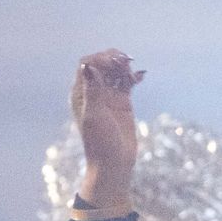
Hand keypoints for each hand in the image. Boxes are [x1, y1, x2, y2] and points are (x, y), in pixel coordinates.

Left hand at [71, 49, 140, 205]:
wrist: (113, 162)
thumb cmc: (99, 142)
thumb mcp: (94, 115)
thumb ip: (93, 91)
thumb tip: (88, 66)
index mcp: (80, 93)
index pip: (86, 64)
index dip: (99, 58)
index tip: (113, 62)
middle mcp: (92, 92)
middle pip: (101, 64)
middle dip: (113, 58)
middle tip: (126, 62)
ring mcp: (108, 96)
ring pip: (115, 71)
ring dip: (124, 66)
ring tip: (133, 72)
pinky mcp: (122, 102)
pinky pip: (127, 82)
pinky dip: (133, 76)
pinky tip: (141, 76)